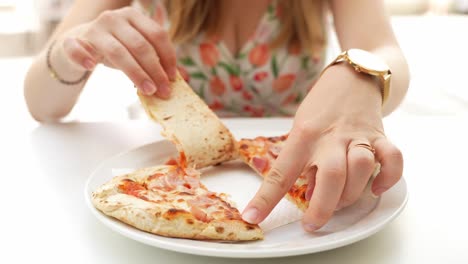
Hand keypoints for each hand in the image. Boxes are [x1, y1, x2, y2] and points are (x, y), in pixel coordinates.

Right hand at [57, 7, 175, 96]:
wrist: (78, 46)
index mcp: (133, 16)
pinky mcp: (72, 41)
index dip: (168, 57)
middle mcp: (114, 18)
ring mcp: (93, 29)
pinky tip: (90, 67)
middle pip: (140, 46)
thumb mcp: (137, 51)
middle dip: (155, 70)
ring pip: (117, 52)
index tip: (173, 78)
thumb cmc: (115, 48)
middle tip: (163, 90)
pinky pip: (76, 49)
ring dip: (135, 73)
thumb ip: (157, 61)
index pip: (157, 35)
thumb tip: (183, 79)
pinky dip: (82, 57)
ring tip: (148, 90)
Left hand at [242, 64, 402, 231]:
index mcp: (304, 135)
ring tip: (339, 201)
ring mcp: (358, 135)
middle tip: (312, 223)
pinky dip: (388, 178)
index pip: (281, 172)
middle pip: (331, 175)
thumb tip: (312, 194)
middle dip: (322, 208)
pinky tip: (376, 188)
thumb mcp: (301, 129)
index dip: (265, 199)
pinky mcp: (380, 135)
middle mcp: (331, 136)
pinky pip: (393, 159)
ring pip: (362, 168)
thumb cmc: (320, 107)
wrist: (353, 77)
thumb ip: (305, 160)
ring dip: (351, 194)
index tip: (252, 218)